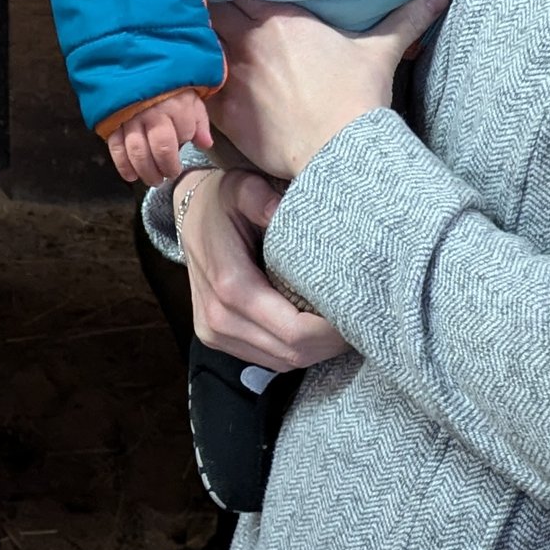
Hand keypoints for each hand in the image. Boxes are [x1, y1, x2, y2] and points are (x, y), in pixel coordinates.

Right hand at [105, 88, 212, 186]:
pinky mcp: (113, 123)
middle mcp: (153, 112)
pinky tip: (131, 176)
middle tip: (169, 174)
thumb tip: (205, 144)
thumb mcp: (189, 93)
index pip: (185, 132)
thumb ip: (199, 119)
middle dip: (167, 167)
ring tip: (154, 179)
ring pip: (138, 152)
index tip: (184, 141)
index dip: (186, 139)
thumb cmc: (166, 82)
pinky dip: (123, 165)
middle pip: (161, 148)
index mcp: (175, 104)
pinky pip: (117, 148)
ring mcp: (130, 118)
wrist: (132, 64)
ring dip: (146, 171)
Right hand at [178, 168, 349, 373]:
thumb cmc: (221, 200)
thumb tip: (284, 212)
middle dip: (331, 343)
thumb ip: (261, 198)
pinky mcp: (215, 338)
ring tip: (343, 323)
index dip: (332, 332)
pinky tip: (315, 328)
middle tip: (363, 320)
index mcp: (230, 286)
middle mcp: (218, 318)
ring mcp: (214, 333)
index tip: (361, 313)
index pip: (294, 332)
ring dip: (316, 350)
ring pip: (282, 361)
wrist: (187, 213)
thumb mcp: (242, 187)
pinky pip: (267, 358)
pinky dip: (295, 349)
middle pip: (292, 353)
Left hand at [210, 0, 446, 181]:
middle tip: (198, 9)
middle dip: (204, 7)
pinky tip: (188, 84)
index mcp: (281, 17)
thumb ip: (406, 17)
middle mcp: (251, 40)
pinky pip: (192, 88)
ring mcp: (233, 74)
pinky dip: (189, 84)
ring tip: (186, 42)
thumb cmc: (358, 98)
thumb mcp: (382, 50)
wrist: (340, 150)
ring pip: (195, 45)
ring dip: (192, 44)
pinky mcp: (225, 109)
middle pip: (209, 8)